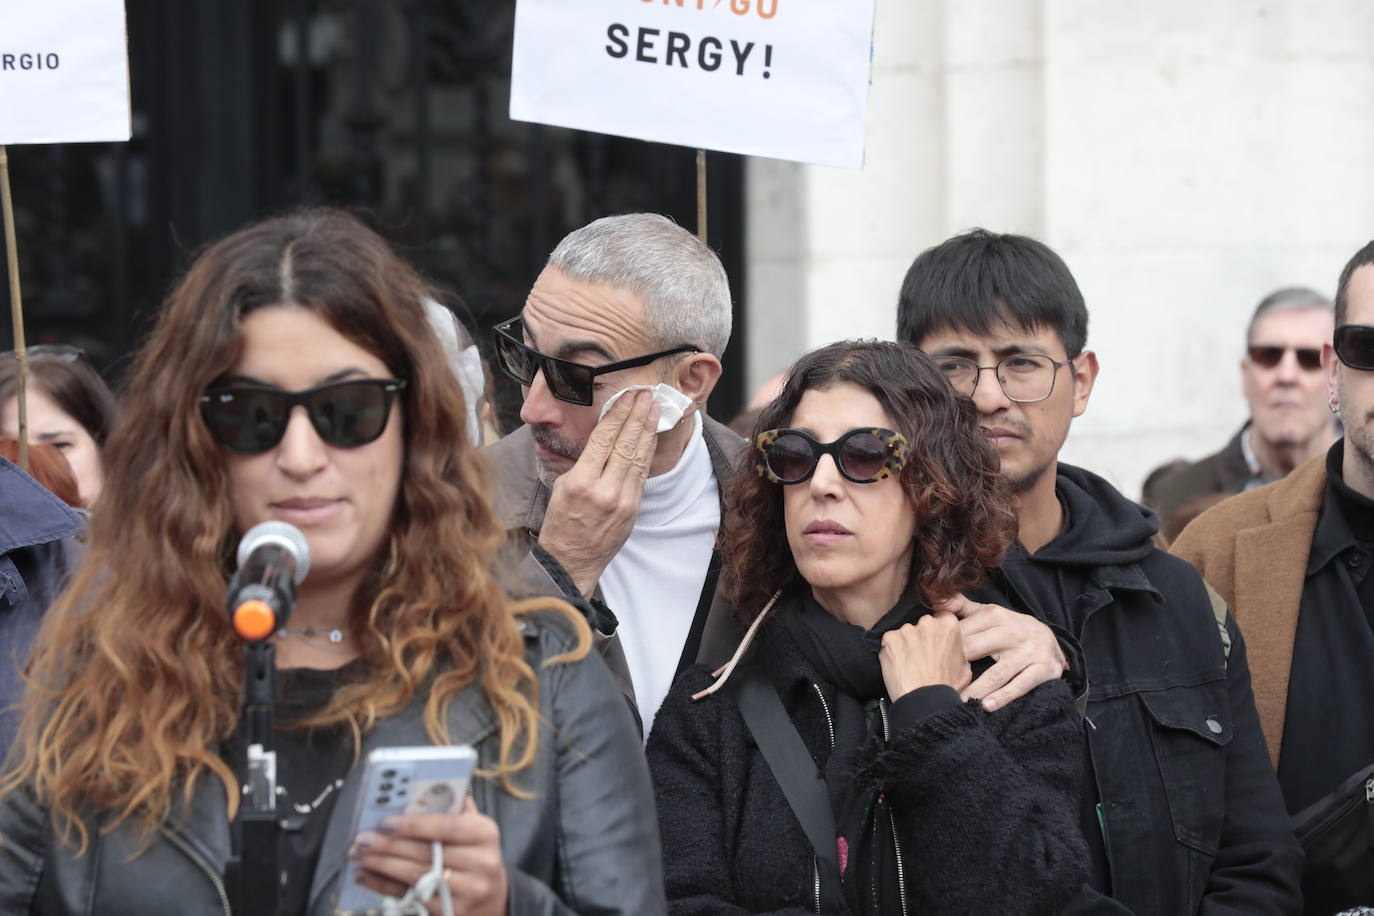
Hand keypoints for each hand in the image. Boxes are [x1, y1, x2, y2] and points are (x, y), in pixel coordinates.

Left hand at [348, 796, 507, 915]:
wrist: (493, 897)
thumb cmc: (475, 855)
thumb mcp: (473, 829)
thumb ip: (453, 809)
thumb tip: (421, 791)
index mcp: (485, 833)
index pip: (446, 826)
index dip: (414, 825)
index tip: (385, 822)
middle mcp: (481, 862)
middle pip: (426, 853)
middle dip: (388, 845)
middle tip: (362, 839)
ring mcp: (468, 890)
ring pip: (415, 875)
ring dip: (381, 865)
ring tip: (359, 855)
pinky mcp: (451, 911)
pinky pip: (410, 896)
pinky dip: (384, 885)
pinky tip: (367, 876)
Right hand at [538, 391, 660, 594]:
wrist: (570, 562)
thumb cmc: (560, 523)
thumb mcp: (561, 487)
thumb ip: (584, 463)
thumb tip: (603, 438)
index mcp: (581, 482)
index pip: (603, 439)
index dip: (617, 415)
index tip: (626, 397)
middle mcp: (605, 491)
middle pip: (626, 444)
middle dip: (638, 416)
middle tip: (647, 395)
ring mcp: (623, 502)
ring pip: (639, 458)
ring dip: (648, 430)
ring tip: (655, 409)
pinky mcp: (633, 510)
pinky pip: (642, 475)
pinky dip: (647, 453)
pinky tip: (650, 437)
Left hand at [878, 613, 971, 700]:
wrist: (925, 702)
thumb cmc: (947, 687)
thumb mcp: (965, 667)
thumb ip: (957, 648)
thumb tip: (952, 647)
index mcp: (949, 625)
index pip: (942, 618)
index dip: (938, 632)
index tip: (936, 643)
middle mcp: (927, 622)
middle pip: (923, 624)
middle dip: (922, 637)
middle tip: (923, 657)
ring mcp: (907, 630)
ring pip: (906, 634)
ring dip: (907, 645)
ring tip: (910, 665)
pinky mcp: (889, 639)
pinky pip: (890, 642)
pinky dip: (892, 651)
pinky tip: (899, 665)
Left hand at [936, 594, 1066, 711]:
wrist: (1052, 641)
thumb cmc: (1010, 629)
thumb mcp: (989, 614)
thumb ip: (962, 608)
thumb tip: (936, 602)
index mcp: (995, 615)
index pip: (963, 631)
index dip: (944, 648)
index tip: (928, 662)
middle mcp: (1013, 632)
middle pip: (976, 649)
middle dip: (956, 667)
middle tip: (937, 684)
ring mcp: (1029, 652)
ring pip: (997, 673)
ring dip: (976, 689)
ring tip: (958, 701)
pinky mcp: (1043, 670)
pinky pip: (1020, 686)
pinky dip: (1003, 697)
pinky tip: (986, 707)